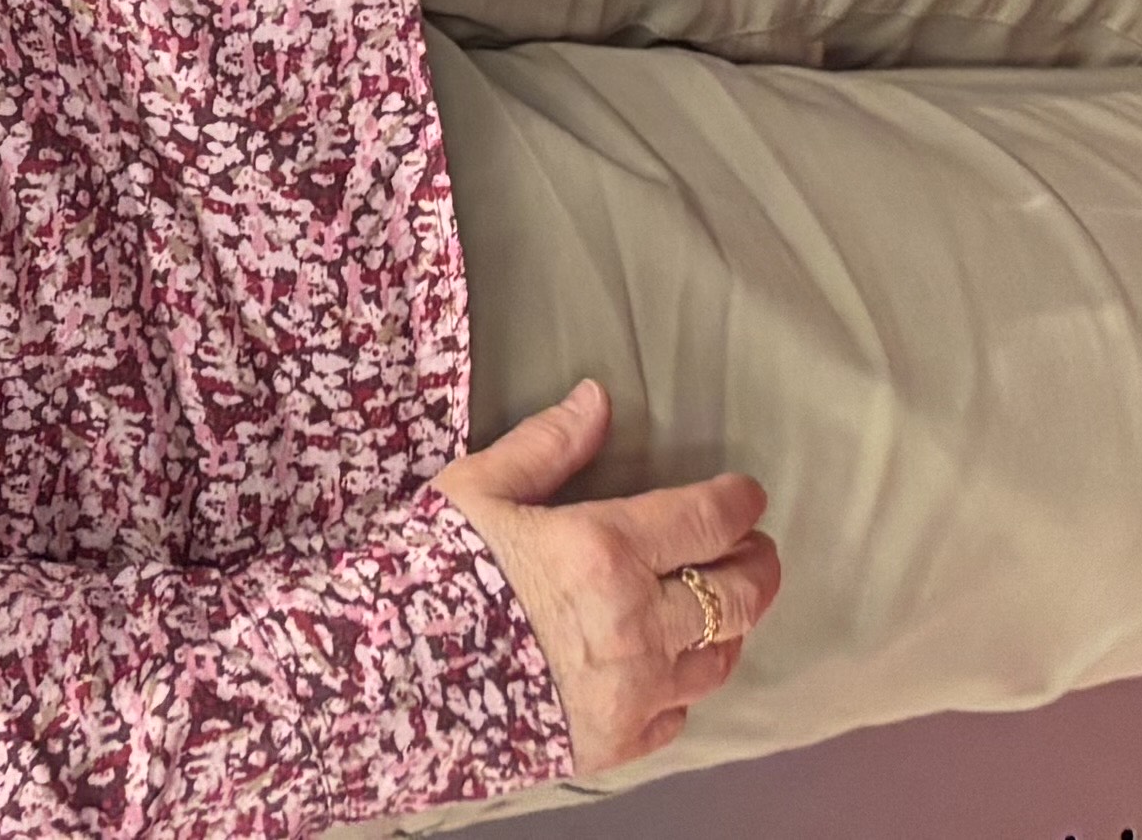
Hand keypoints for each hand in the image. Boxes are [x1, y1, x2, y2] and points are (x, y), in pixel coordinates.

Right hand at [433, 380, 778, 774]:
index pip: (705, 521)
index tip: (749, 497)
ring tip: (724, 606)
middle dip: (756, 567)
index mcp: (603, 550)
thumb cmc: (429, 569)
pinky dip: (687, 684)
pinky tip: (676, 667)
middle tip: (755, 551)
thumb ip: (548, 446)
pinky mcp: (616, 741)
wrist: (385, 676)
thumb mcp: (477, 490)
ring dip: (731, 627)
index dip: (738, 504)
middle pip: (735, 596)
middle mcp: (635, 623)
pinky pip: (680, 713)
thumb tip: (598, 399)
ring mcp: (632, 691)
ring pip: (718, 658)